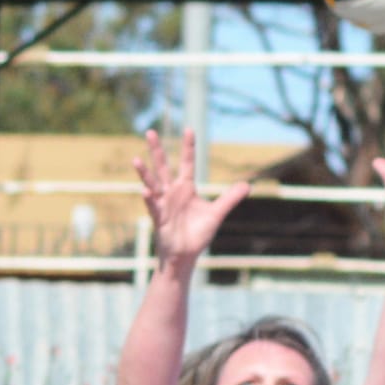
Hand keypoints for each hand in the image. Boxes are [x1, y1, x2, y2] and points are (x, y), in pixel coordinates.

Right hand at [134, 129, 250, 264]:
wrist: (186, 255)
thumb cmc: (197, 233)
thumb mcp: (216, 214)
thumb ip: (229, 199)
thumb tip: (247, 185)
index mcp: (186, 188)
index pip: (187, 163)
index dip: (188, 147)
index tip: (189, 129)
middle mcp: (172, 192)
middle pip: (163, 167)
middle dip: (157, 150)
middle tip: (150, 131)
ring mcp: (163, 204)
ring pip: (152, 184)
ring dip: (144, 173)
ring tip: (136, 160)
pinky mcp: (159, 218)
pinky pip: (153, 207)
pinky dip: (149, 200)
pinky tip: (145, 192)